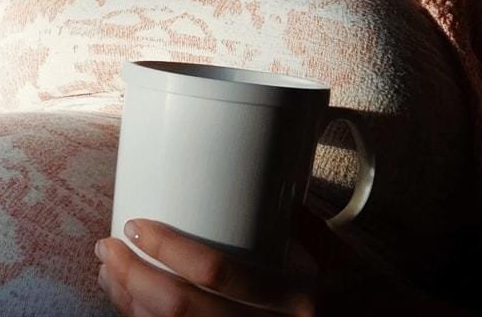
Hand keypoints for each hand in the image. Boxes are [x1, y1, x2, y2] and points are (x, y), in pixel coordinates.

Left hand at [94, 201, 397, 315]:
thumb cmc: (374, 298)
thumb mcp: (341, 255)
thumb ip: (298, 222)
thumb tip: (262, 178)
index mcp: (296, 299)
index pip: (218, 274)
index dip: (167, 250)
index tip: (134, 225)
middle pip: (183, 312)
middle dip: (133, 279)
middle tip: (107, 249)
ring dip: (132, 308)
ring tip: (110, 277)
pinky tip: (135, 312)